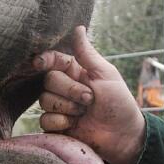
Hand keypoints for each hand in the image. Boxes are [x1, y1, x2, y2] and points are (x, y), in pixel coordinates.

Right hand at [34, 26, 146, 163]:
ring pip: (44, 100)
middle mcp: (65, 87)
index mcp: (76, 71)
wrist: (123, 136)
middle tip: (89, 99)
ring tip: (84, 113)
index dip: (45, 60)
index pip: (53, 60)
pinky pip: (45, 120)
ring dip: (67, 107)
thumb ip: (86, 53)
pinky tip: (75, 125)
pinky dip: (61, 122)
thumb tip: (78, 27)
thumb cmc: (119, 103)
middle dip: (70, 90)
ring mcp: (59, 107)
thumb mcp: (106, 74)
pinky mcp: (56, 126)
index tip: (40, 63)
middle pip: (49, 80)